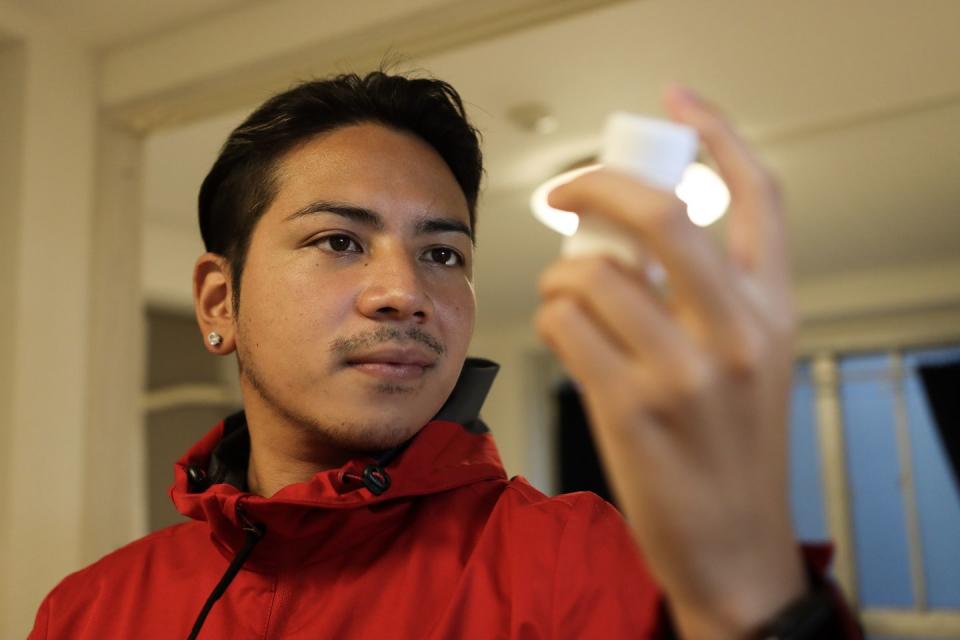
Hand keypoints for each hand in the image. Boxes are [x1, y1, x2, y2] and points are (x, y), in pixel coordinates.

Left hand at [534, 86, 804, 638]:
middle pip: (660, 213)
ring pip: (591, 273)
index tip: (679, 102)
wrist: (733, 548)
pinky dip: (552, 319)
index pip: (760, 195)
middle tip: (567, 190)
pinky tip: (567, 337)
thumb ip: (711, 294)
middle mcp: (738, 333)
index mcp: (774, 311)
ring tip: (571, 301)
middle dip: (597, 183)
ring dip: (562, 277)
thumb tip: (628, 236)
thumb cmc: (733, 451)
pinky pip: (565, 323)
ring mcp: (684, 372)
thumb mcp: (750, 361)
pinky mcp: (630, 407)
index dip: (718, 132)